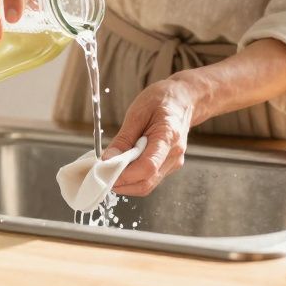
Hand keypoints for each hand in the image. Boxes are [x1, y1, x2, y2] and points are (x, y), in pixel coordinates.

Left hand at [102, 76, 198, 196]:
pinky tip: (123, 165)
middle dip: (121, 183)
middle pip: (146, 182)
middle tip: (102, 173)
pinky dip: (133, 177)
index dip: (124, 174)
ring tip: (111, 167)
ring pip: (147, 185)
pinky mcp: (169, 166)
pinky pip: (149, 179)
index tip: (104, 170)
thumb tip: (108, 159)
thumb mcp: (138, 112)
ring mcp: (173, 162)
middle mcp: (174, 155)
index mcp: (168, 136)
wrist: (183, 100)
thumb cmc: (162, 100)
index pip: (147, 167)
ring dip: (126, 182)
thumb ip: (124, 138)